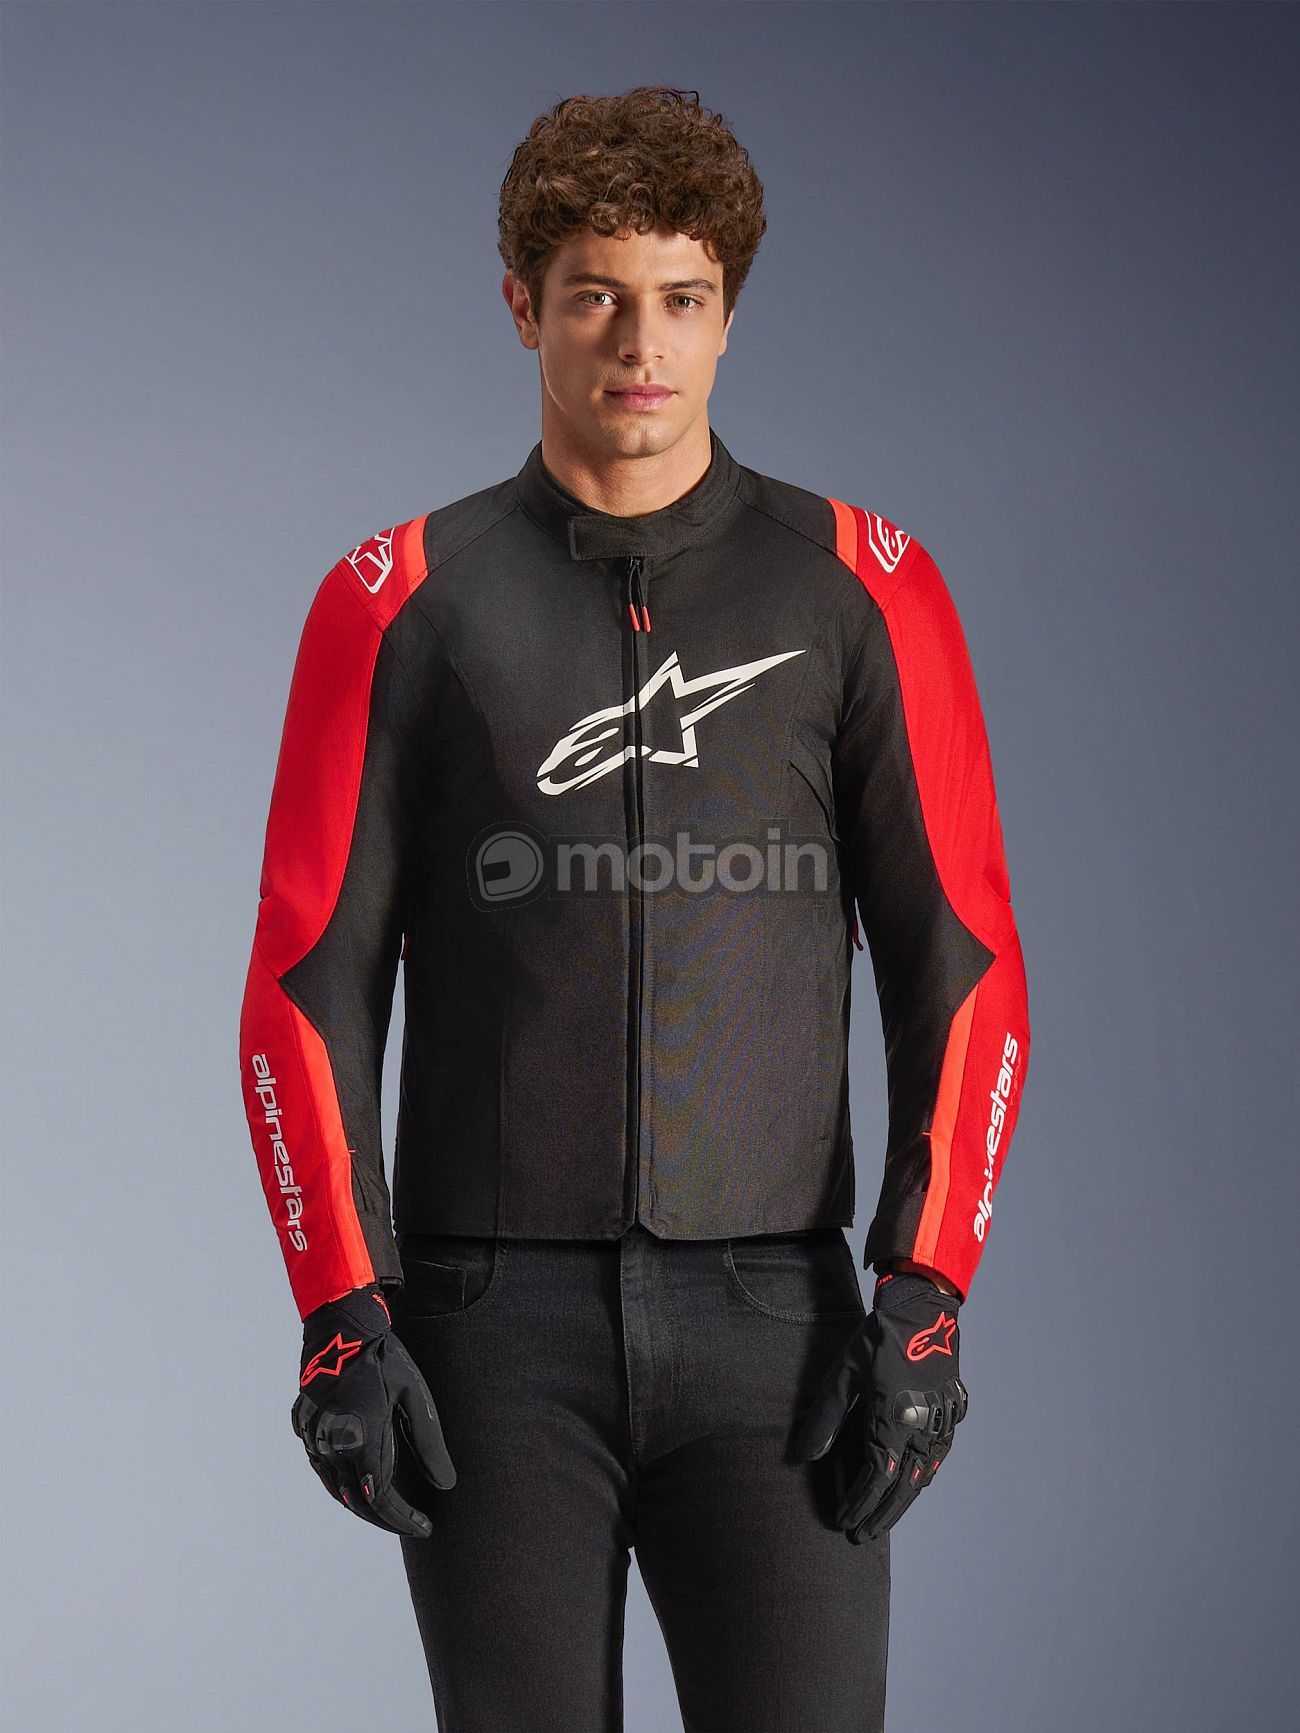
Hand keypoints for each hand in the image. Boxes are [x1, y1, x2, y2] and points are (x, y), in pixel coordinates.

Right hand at [290, 1283, 455, 1537]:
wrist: (340, 1327)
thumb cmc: (384, 1358)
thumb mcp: (414, 1396)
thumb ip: (429, 1442)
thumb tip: (447, 1484)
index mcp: (360, 1437)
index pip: (380, 1497)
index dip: (403, 1518)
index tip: (425, 1527)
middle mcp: (331, 1444)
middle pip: (357, 1500)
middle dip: (385, 1519)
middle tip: (413, 1524)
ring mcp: (313, 1438)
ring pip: (336, 1488)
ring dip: (363, 1504)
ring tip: (392, 1512)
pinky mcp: (305, 1429)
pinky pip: (324, 1469)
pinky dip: (343, 1484)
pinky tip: (361, 1485)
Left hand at [789, 1272, 967, 1542]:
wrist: (923, 1308)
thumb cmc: (877, 1338)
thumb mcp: (843, 1375)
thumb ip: (824, 1419)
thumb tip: (802, 1456)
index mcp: (896, 1420)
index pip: (876, 1478)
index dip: (859, 1503)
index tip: (843, 1521)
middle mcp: (924, 1428)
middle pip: (903, 1488)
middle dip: (881, 1515)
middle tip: (861, 1536)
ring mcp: (943, 1421)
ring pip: (924, 1476)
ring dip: (903, 1502)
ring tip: (884, 1521)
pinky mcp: (953, 1411)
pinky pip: (938, 1456)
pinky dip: (923, 1477)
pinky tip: (913, 1484)